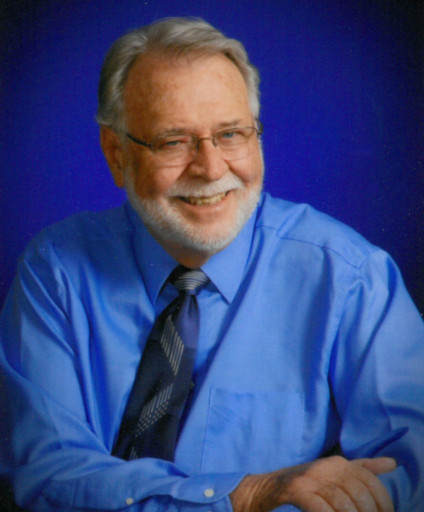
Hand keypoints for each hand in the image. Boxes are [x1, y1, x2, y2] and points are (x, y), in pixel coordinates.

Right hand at [230, 455, 395, 511]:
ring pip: (341, 502)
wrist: (269, 487)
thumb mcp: (335, 473)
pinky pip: (320, 507)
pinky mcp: (297, 489)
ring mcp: (311, 477)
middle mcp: (327, 466)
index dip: (383, 501)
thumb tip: (393, 463)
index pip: (370, 480)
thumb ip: (364, 467)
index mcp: (339, 462)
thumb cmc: (307, 484)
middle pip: (358, 492)